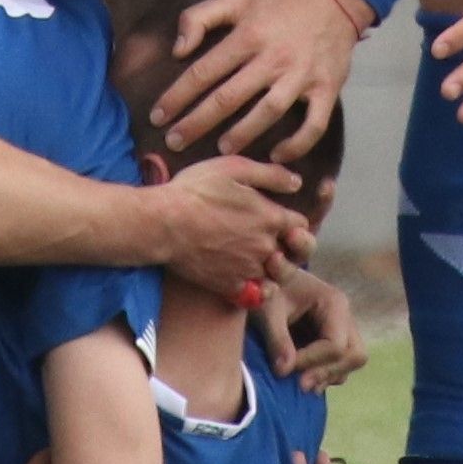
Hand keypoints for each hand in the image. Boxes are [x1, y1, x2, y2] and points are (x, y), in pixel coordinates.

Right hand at [149, 153, 316, 302]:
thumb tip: (297, 182)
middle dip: (287, 247)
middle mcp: (267, 247)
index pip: (301, 225)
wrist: (161, 223)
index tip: (279, 219)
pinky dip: (254, 288)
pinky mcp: (232, 286)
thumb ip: (269, 175)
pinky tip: (243, 276)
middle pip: (293, 254)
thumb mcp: (231, 169)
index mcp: (271, 218)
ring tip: (254, 257)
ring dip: (271, 268)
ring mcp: (250, 269)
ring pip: (276, 276)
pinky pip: (255, 294)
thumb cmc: (194, 191)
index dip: (292, 221)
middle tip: (267, 239)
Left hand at [150, 0, 364, 157]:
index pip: (203, 71)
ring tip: (221, 150)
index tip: (158, 116)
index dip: (177, 95)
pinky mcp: (327, 90)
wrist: (333, 3)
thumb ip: (198, 18)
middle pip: (229, 96)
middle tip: (175, 141)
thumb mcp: (233, 0)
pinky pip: (314, 123)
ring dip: (244, 133)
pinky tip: (277, 155)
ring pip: (269, 111)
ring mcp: (301, 76)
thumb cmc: (274, 5)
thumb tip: (178, 50)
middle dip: (198, 122)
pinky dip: (298, 143)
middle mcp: (272, 58)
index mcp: (247, 36)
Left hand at [253, 253, 365, 390]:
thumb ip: (277, 338)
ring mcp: (343, 327)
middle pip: (354, 355)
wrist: (265, 275)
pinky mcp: (335, 336)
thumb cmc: (266, 287)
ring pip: (351, 362)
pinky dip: (325, 372)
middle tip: (300, 386)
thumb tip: (284, 371)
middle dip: (328, 372)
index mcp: (334, 303)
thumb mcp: (268, 309)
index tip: (285, 370)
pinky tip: (303, 378)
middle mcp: (345, 316)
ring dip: (327, 375)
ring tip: (300, 385)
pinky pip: (340, 362)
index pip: (335, 344)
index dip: (312, 361)